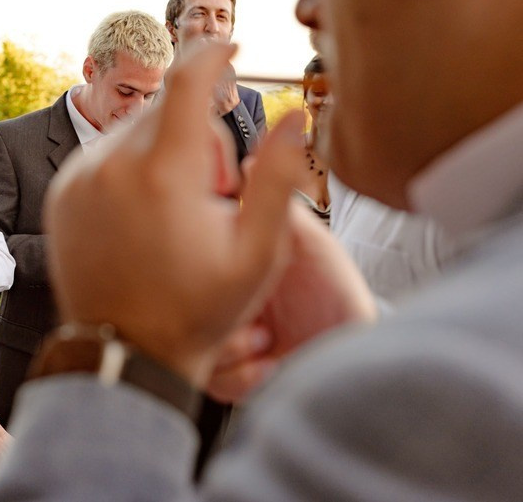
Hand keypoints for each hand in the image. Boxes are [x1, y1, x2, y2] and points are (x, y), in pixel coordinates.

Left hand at [44, 42, 305, 384]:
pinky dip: (129, 164)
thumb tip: (296, 114)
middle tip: (215, 191)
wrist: (123, 352)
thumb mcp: (256, 254)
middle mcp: (112, 165)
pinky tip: (146, 211)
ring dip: (162, 147)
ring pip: (132, 130)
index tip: (231, 43)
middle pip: (164, 109)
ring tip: (178, 209)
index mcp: (163, 173)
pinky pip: (102, 153)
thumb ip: (279, 177)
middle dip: (196, 131)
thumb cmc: (198, 309)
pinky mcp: (60, 193)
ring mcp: (79, 178)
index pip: (187, 80)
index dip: (213, 52)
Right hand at [204, 203, 375, 402]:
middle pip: (184, 305)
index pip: (193, 258)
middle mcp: (223, 303)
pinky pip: (211, 381)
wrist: (359, 352)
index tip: (218, 269)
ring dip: (231, 346)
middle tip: (254, 316)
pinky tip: (268, 363)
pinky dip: (241, 376)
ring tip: (266, 338)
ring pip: (193, 344)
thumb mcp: (311, 245)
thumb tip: (249, 163)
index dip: (198, 267)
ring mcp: (224, 340)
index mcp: (233, 266)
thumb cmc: (339, 297)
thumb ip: (277, 206)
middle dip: (216, 315)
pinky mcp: (232, 377)